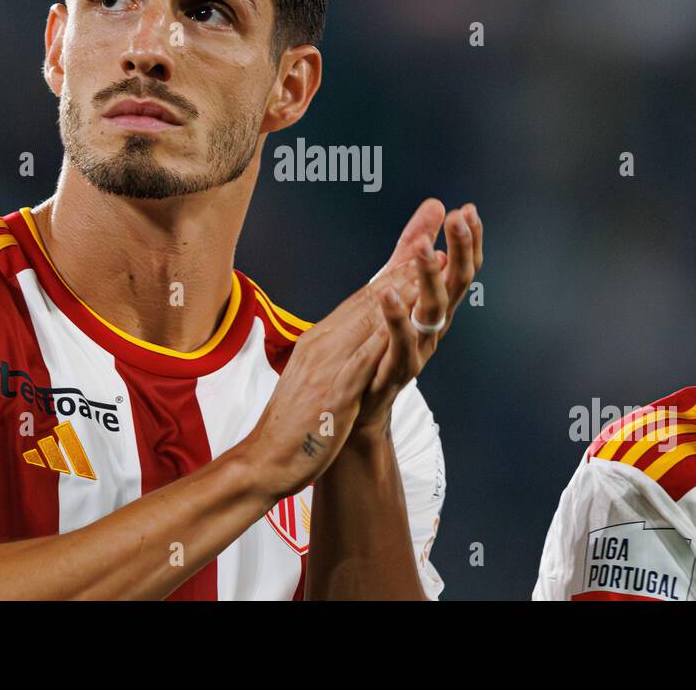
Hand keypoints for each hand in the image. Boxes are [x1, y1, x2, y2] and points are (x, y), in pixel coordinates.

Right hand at [239, 256, 428, 498]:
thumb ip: (336, 352)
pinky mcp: (333, 395)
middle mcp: (322, 346)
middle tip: (430, 237)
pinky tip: (399, 324)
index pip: (360, 300)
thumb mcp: (316, 377)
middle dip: (401, 266)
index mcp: (319, 341)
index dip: (392, 271)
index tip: (418, 247)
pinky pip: (360, 362)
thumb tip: (352, 335)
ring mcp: (327, 368)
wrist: (265, 460)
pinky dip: (380, 339)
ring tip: (426, 267)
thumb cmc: (294, 422)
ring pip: (366, 321)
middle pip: (367, 299)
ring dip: (398, 291)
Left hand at [355, 198, 483, 434]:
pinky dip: (396, 316)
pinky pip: (401, 342)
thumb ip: (413, 246)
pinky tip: (388, 291)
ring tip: (426, 249)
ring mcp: (419, 348)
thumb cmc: (381, 342)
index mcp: (436, 305)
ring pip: (434, 311)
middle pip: (457, 284)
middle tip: (461, 218)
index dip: (468, 240)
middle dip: (462, 250)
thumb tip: (436, 205)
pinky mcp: (395, 369)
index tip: (469, 210)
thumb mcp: (398, 284)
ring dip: (432, 279)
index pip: (461, 267)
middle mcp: (434, 325)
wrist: (361, 405)